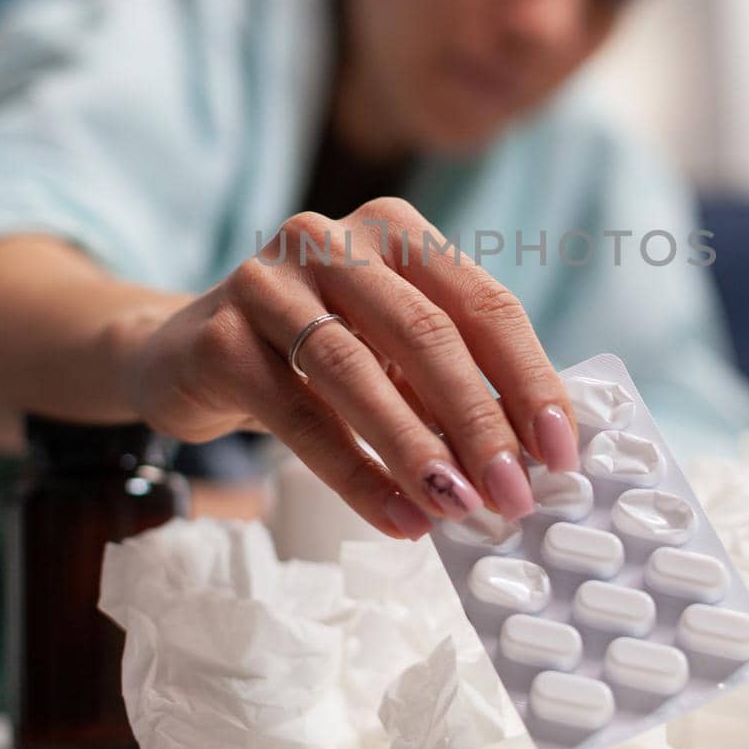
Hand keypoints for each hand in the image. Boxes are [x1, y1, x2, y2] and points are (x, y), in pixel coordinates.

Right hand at [113, 198, 578, 539]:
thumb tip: (537, 456)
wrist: (187, 356)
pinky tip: (396, 517)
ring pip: (357, 372)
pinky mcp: (220, 336)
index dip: (529, 380)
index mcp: (395, 231)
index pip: (483, 303)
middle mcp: (331, 239)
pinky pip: (299, 416)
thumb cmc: (316, 355)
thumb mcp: (391, 351)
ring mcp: (269, 281)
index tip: (561, 453)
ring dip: (417, 449)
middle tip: (514, 496)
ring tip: (458, 510)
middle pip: (427, 333)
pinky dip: (354, 475)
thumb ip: (454, 383)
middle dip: (480, 422)